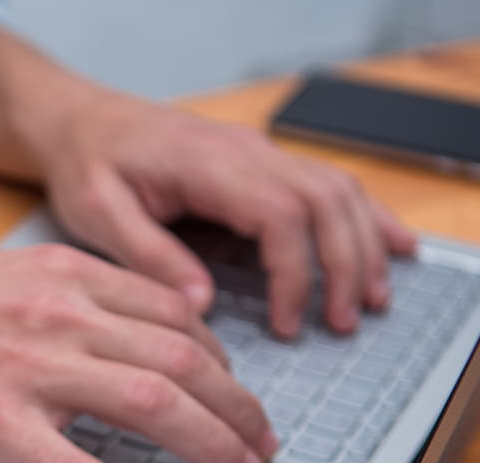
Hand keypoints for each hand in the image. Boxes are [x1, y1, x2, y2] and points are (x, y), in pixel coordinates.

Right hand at [0, 245, 277, 462]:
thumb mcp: (7, 276)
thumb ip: (75, 297)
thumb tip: (139, 330)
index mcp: (66, 275)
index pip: (178, 318)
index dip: (225, 365)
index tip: (237, 397)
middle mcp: (59, 313)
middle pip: (186, 360)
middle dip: (241, 411)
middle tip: (260, 448)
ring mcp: (27, 367)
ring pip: (154, 404)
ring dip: (212, 447)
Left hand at [36, 94, 416, 336]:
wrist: (83, 122)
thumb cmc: (88, 164)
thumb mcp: (98, 213)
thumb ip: (149, 256)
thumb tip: (202, 304)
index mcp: (209, 164)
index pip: (280, 215)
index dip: (295, 274)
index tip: (287, 324)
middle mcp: (248, 153)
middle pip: (325, 201)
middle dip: (345, 265)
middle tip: (344, 324)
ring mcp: (262, 154)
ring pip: (339, 191)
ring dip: (365, 245)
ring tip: (373, 300)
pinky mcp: (265, 164)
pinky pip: (331, 184)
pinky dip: (369, 218)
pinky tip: (396, 246)